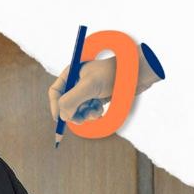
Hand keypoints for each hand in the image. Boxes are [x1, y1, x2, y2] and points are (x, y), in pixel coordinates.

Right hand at [48, 45, 162, 123]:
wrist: (137, 73)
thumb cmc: (114, 74)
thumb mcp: (89, 86)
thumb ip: (71, 100)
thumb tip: (63, 117)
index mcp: (71, 74)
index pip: (55, 92)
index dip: (55, 106)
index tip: (59, 118)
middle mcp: (78, 82)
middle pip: (66, 104)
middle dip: (73, 113)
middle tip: (81, 119)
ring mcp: (88, 91)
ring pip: (78, 109)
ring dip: (86, 114)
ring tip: (96, 112)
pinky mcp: (98, 97)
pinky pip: (89, 110)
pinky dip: (94, 113)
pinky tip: (101, 111)